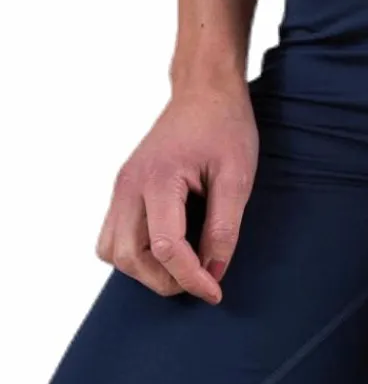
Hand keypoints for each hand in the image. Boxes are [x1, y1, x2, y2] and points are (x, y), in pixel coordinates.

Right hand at [96, 82, 257, 302]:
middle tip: (202, 282)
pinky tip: (167, 251)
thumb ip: (225, 226)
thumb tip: (214, 271)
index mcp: (159, 179)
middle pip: (130, 257)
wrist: (205, 91)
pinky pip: (113, 235)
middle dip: (165, 280)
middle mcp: (129, 185)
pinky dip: (134, 253)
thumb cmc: (225, 127)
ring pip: (113, 251)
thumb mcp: (237, 175)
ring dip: (144, 271)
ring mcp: (121, 187)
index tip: (215, 292)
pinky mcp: (123, 188)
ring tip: (184, 270)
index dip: (191, 278)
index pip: (166, 248)